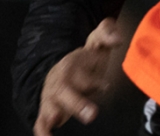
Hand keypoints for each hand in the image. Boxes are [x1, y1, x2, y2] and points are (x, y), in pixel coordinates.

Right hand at [34, 17, 123, 135]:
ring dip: (53, 117)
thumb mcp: (96, 42)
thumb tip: (118, 38)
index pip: (82, 73)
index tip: (106, 86)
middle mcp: (60, 82)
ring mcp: (52, 97)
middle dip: (77, 103)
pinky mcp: (47, 111)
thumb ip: (107, 34)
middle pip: (65, 92)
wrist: (62, 69)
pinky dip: (42, 131)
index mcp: (72, 65)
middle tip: (92, 114)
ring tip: (56, 124)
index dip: (94, 80)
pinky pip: (41, 122)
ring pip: (50, 107)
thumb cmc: (85, 59)